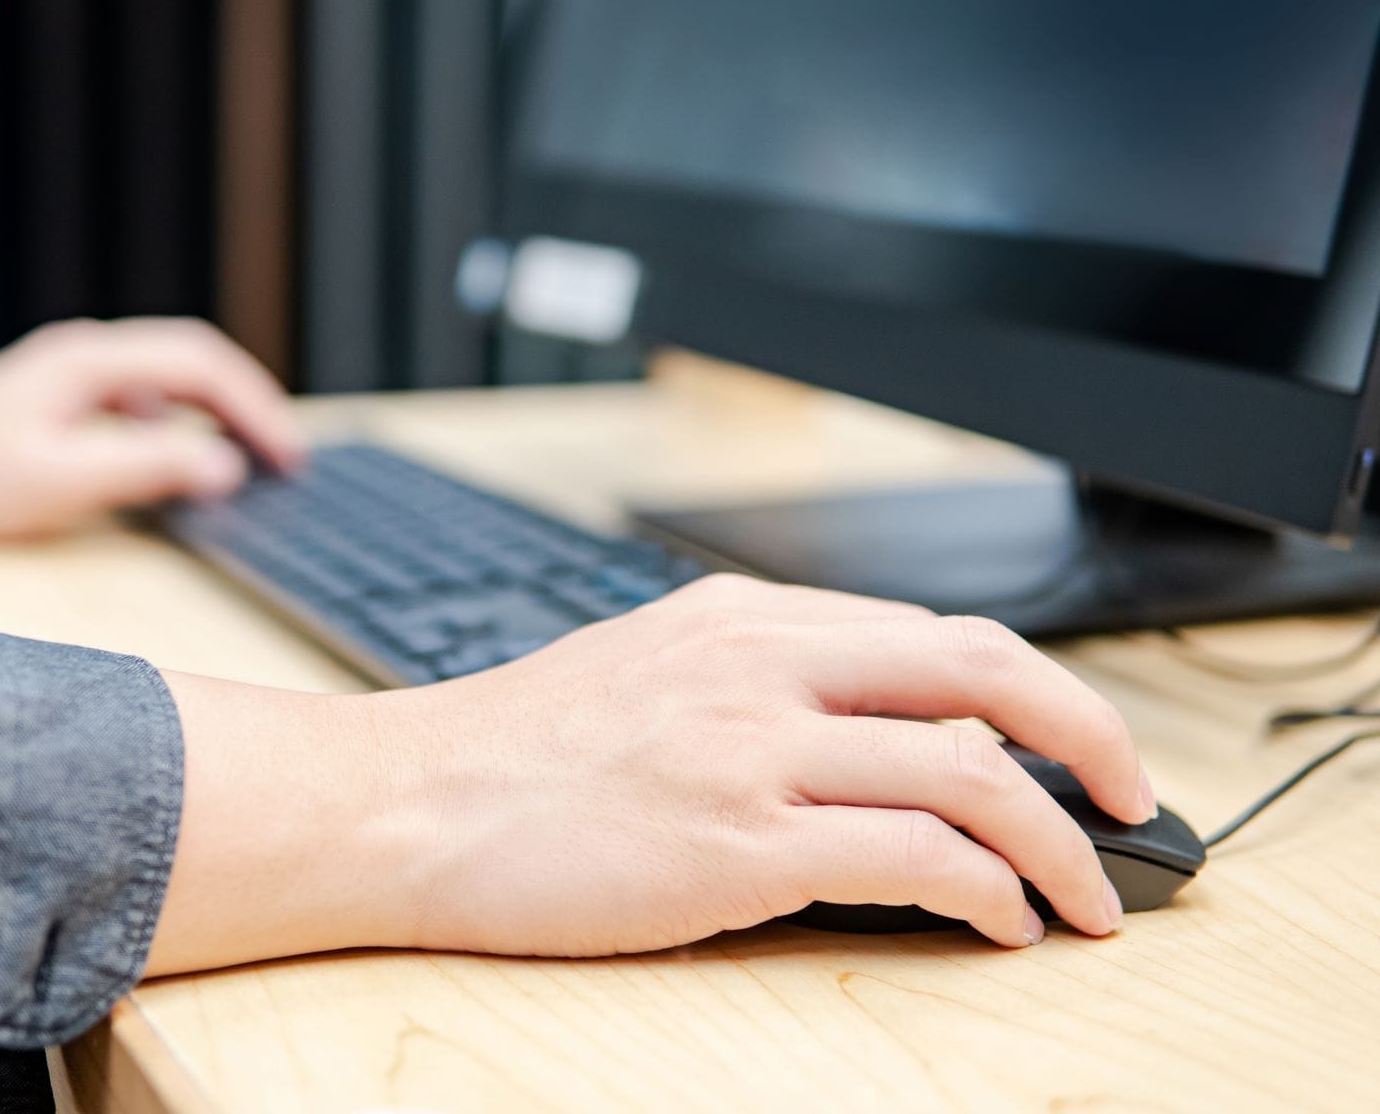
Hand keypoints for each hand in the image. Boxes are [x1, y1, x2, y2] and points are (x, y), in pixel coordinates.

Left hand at [0, 318, 302, 536]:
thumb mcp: (61, 482)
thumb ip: (147, 468)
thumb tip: (222, 465)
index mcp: (90, 361)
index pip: (201, 365)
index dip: (255, 407)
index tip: (286, 456)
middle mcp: (86, 354)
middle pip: (193, 360)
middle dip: (247, 404)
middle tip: (285, 457)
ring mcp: (72, 372)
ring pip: (170, 376)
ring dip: (216, 411)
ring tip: (250, 455)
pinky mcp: (60, 397)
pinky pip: (141, 397)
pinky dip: (180, 421)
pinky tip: (180, 456)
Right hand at [145, 576, 1155, 973]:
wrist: (406, 802)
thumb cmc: (515, 752)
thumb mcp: (646, 671)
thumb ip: (759, 680)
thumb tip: (877, 729)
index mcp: (741, 616)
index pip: (933, 632)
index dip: (1033, 689)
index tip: (1071, 744)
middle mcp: (758, 664)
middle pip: (982, 669)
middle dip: (1088, 735)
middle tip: (1132, 798)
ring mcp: (749, 749)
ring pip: (967, 772)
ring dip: (1057, 842)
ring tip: (1086, 896)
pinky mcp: (733, 843)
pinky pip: (912, 859)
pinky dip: (985, 892)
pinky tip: (998, 923)